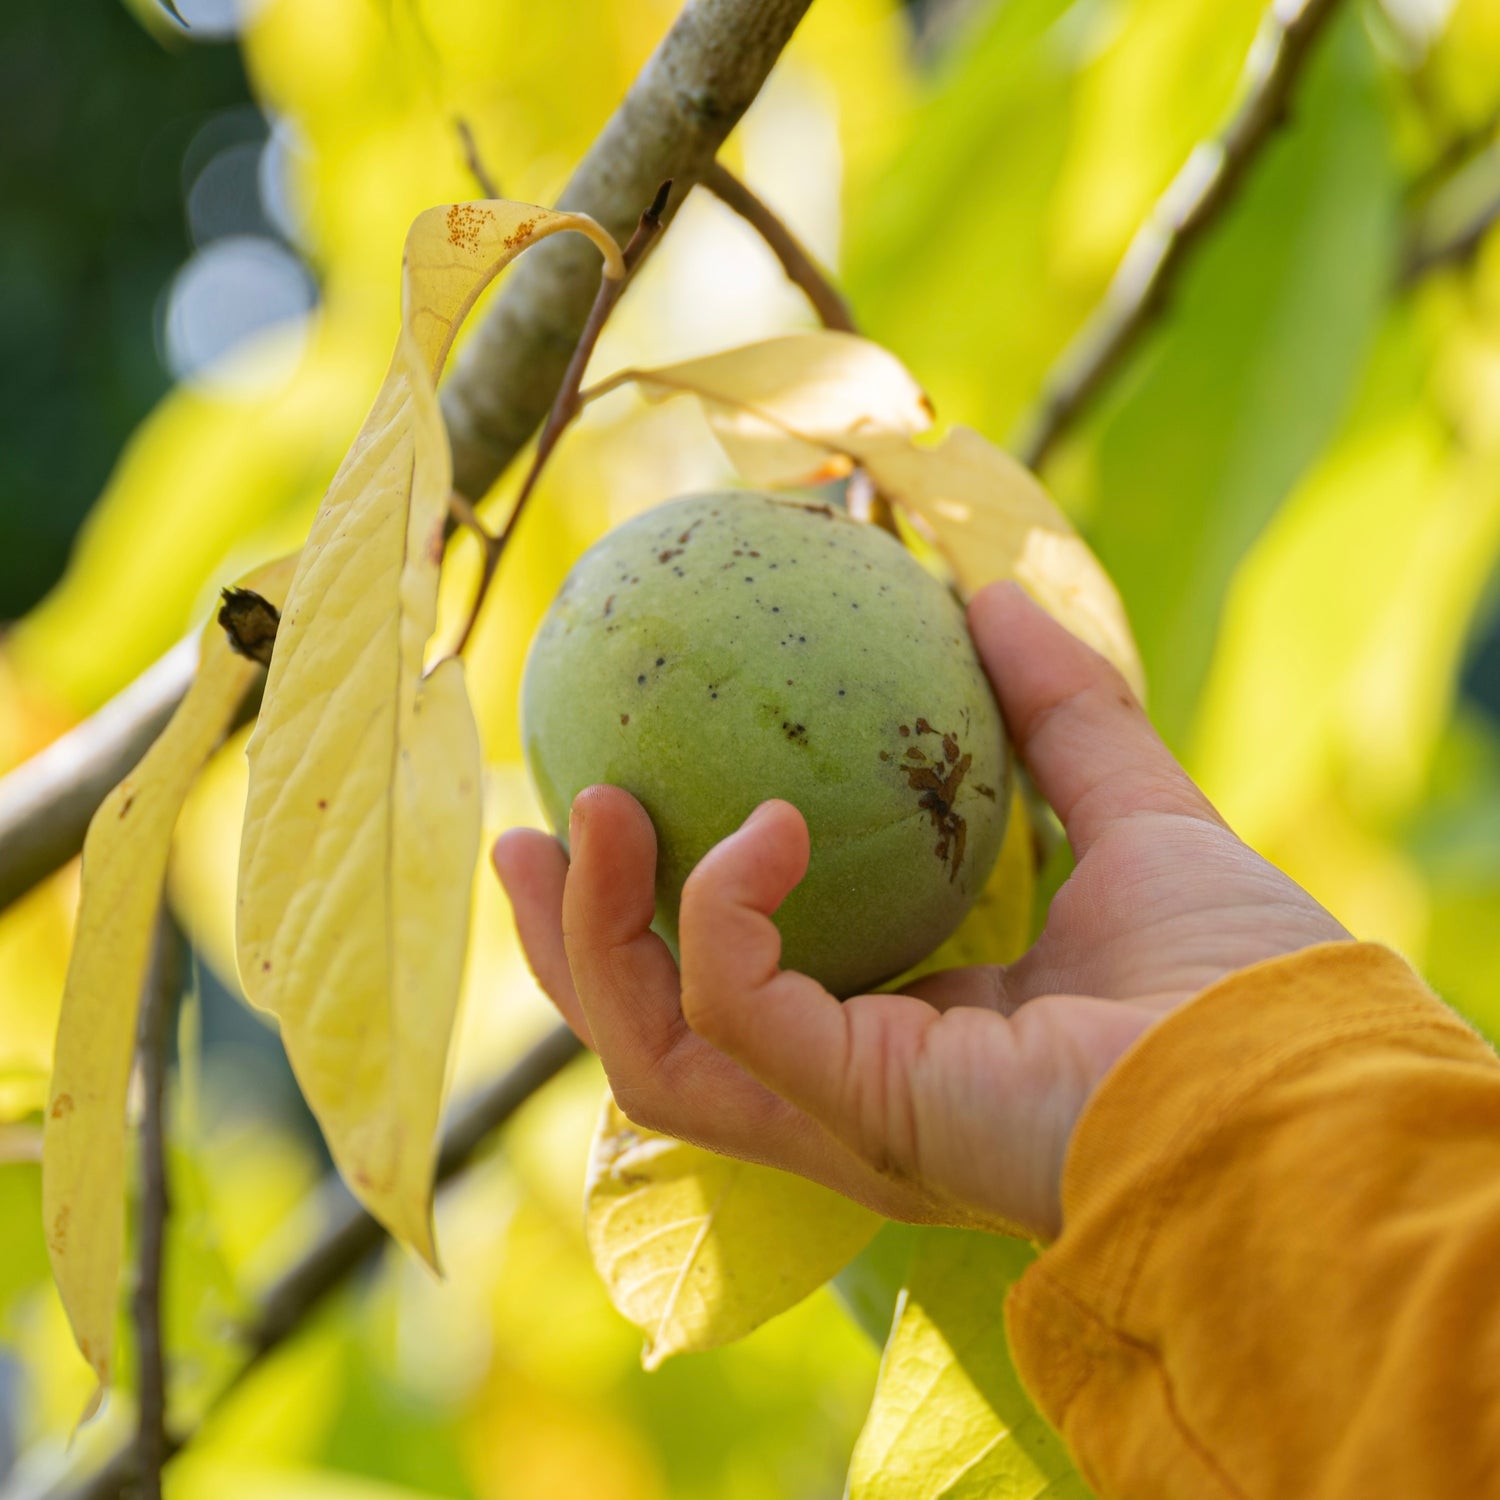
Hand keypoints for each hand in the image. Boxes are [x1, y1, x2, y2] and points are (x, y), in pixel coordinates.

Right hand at [494, 582, 1348, 1238]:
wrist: (1302, 1086)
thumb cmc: (1242, 983)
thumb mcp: (1135, 815)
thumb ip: (1060, 715)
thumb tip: (986, 595)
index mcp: (905, 1042)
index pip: (741, 1002)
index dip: (660, 916)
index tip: (618, 806)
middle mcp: (852, 1098)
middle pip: (654, 1048)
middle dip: (572, 945)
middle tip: (531, 827)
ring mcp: (844, 1117)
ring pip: (650, 1054)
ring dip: (588, 934)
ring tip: (572, 815)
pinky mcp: (858, 1110)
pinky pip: (730, 1009)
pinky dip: (720, 908)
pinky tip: (765, 823)